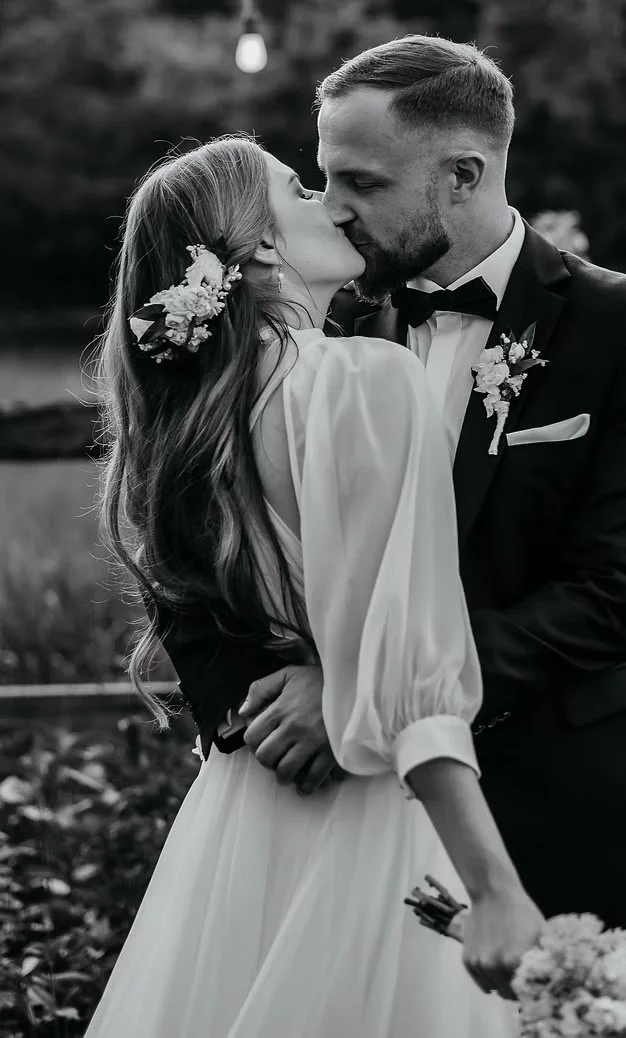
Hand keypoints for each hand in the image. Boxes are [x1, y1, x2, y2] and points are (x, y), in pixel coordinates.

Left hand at [239, 665, 346, 793]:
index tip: (262, 743)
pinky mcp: (331, 752)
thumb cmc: (319, 680)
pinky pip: (314, 777)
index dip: (254, 743)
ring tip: (289, 772)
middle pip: (266, 757)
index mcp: (280, 709)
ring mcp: (312, 742)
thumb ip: (261, 689)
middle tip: (276, 758)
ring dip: (285, 776)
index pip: (252, 737)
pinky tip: (307, 782)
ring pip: (286, 772)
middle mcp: (293, 727)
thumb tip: (243, 711)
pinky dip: (308, 785)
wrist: (354, 683)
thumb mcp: (288, 675)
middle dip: (267, 761)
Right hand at [460, 883, 543, 999]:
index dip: (532, 990)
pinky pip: (481, 981)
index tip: (534, 984)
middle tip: (521, 974)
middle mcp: (494, 967)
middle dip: (516, 987)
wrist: (493, 892)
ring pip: (494, 989)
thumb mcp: (541, 935)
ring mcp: (479, 964)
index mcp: (514, 963)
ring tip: (507, 966)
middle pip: (509, 995)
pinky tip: (495, 963)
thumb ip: (547, 962)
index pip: (526, 994)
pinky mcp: (467, 960)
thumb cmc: (521, 912)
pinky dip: (488, 977)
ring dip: (501, 983)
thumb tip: (556, 983)